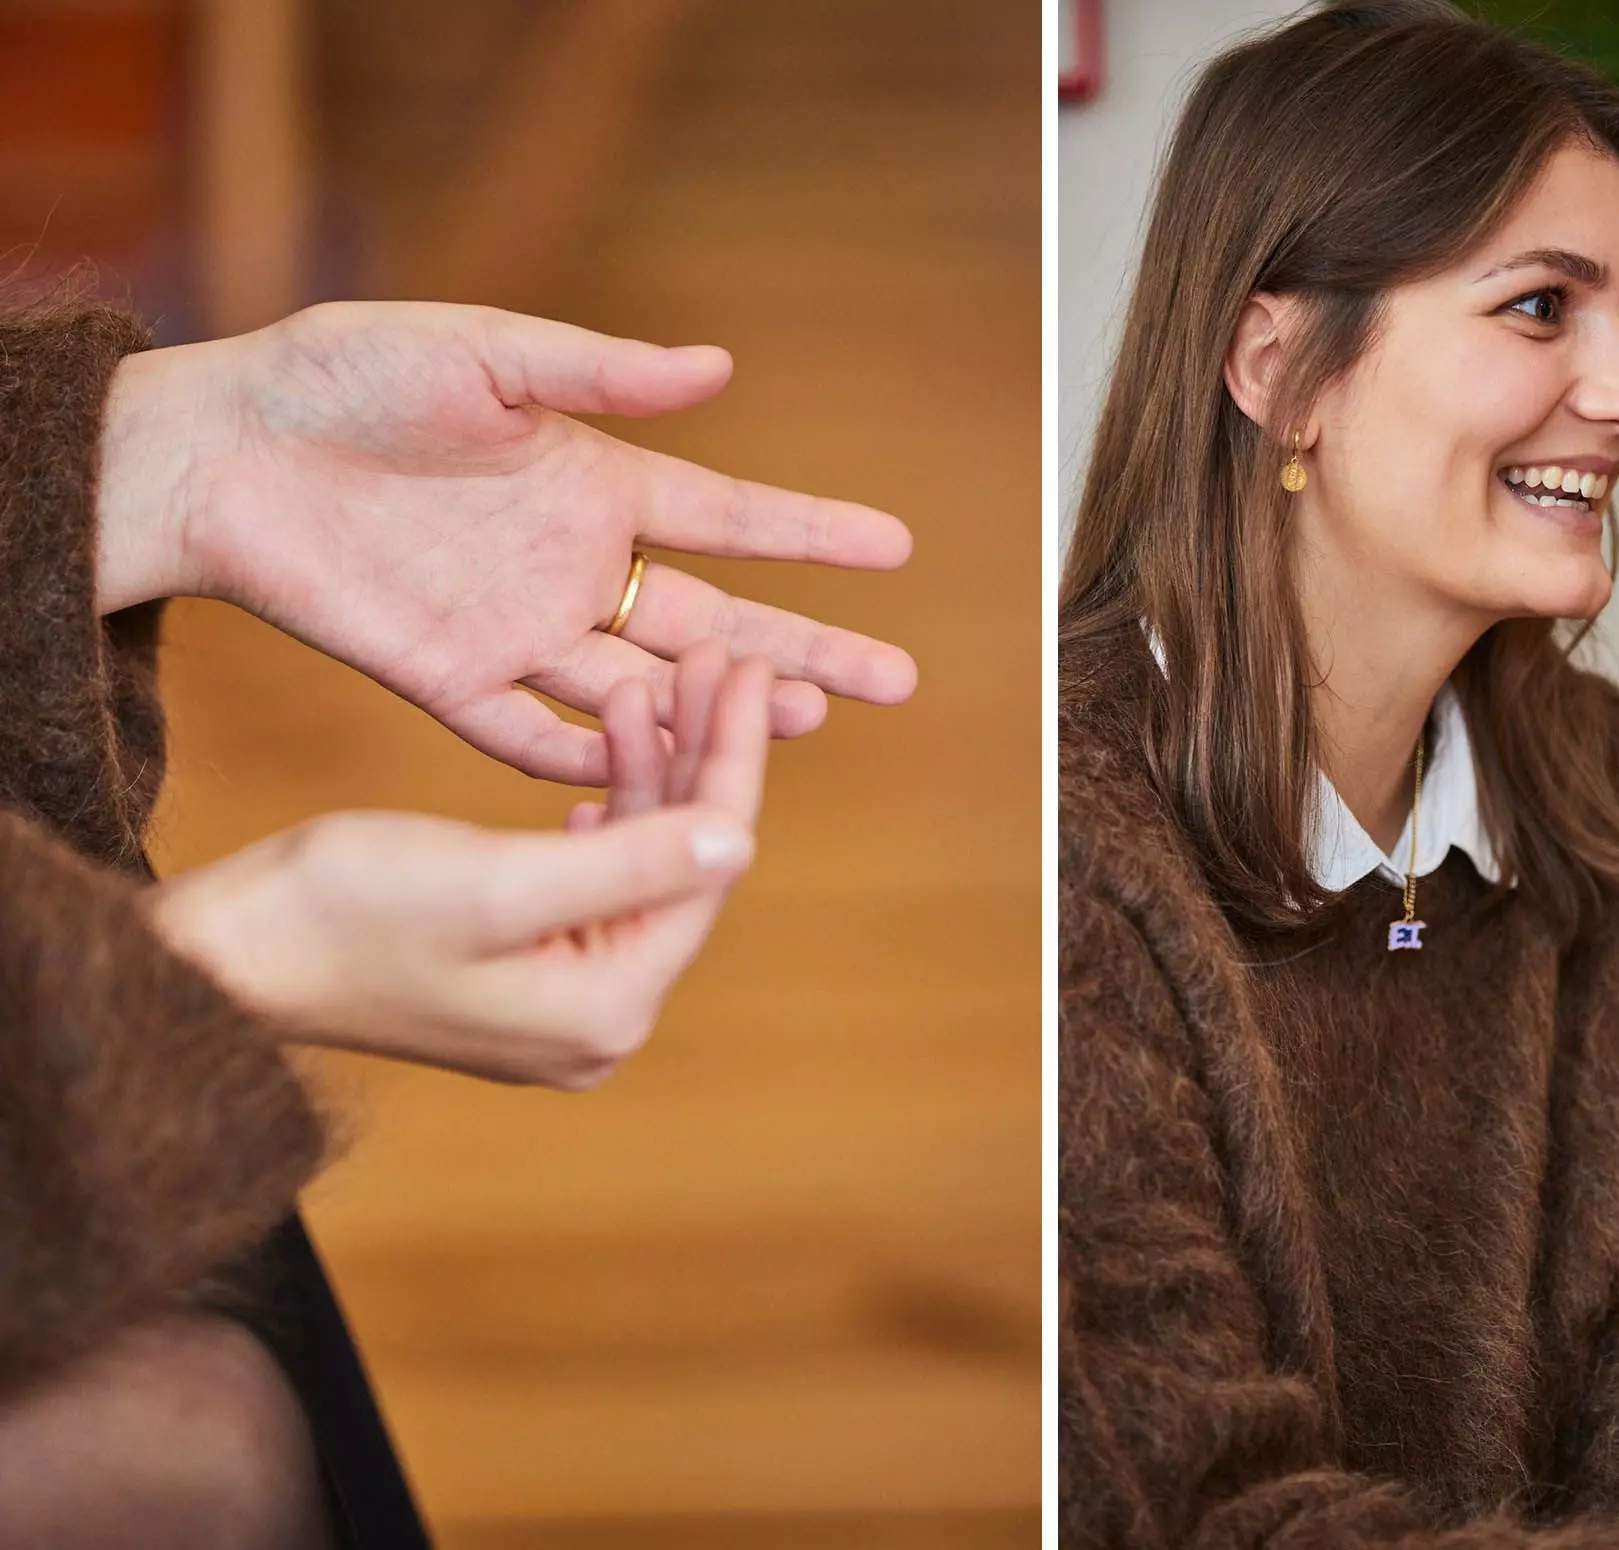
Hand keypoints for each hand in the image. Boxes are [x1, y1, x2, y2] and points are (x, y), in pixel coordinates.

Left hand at [97, 301, 916, 782]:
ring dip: (723, 708)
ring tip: (810, 723)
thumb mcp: (480, 353)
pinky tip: (656, 786)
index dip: (812, 532)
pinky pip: (532, 736)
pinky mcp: (448, 681)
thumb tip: (720, 369)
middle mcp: (573, 567)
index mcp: (593, 483)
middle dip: (807, 646)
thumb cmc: (343, 378)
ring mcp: (516, 633)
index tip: (896, 547)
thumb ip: (597, 372)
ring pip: (647, 689)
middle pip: (716, 621)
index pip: (729, 517)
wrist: (218, 449)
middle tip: (895, 678)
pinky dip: (591, 763)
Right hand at [139, 645, 772, 1089]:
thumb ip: (627, 863)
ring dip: (651, 771)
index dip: (735, 759)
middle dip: (702, 756)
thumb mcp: (497, 881)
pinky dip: (604, 807)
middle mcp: (601, 1021)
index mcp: (607, 1007)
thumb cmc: (341, 914)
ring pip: (641, 863)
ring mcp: (563, 1003)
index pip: (707, 864)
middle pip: (684, 864)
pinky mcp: (523, 974)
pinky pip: (592, 879)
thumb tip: (741, 841)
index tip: (752, 671)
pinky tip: (609, 757)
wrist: (223, 958)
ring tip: (657, 681)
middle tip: (721, 659)